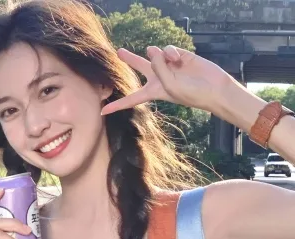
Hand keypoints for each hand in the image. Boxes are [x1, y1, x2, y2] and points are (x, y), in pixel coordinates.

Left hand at [101, 45, 231, 115]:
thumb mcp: (168, 85)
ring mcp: (168, 66)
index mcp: (153, 91)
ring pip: (155, 54)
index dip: (117, 106)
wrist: (212, 87)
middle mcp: (158, 77)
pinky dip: (171, 53)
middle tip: (118, 52)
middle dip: (130, 59)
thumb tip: (151, 49)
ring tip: (173, 64)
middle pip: (140, 66)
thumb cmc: (189, 92)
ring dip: (161, 57)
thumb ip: (157, 67)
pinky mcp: (178, 56)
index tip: (102, 112)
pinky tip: (178, 59)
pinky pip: (167, 50)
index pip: (131, 99)